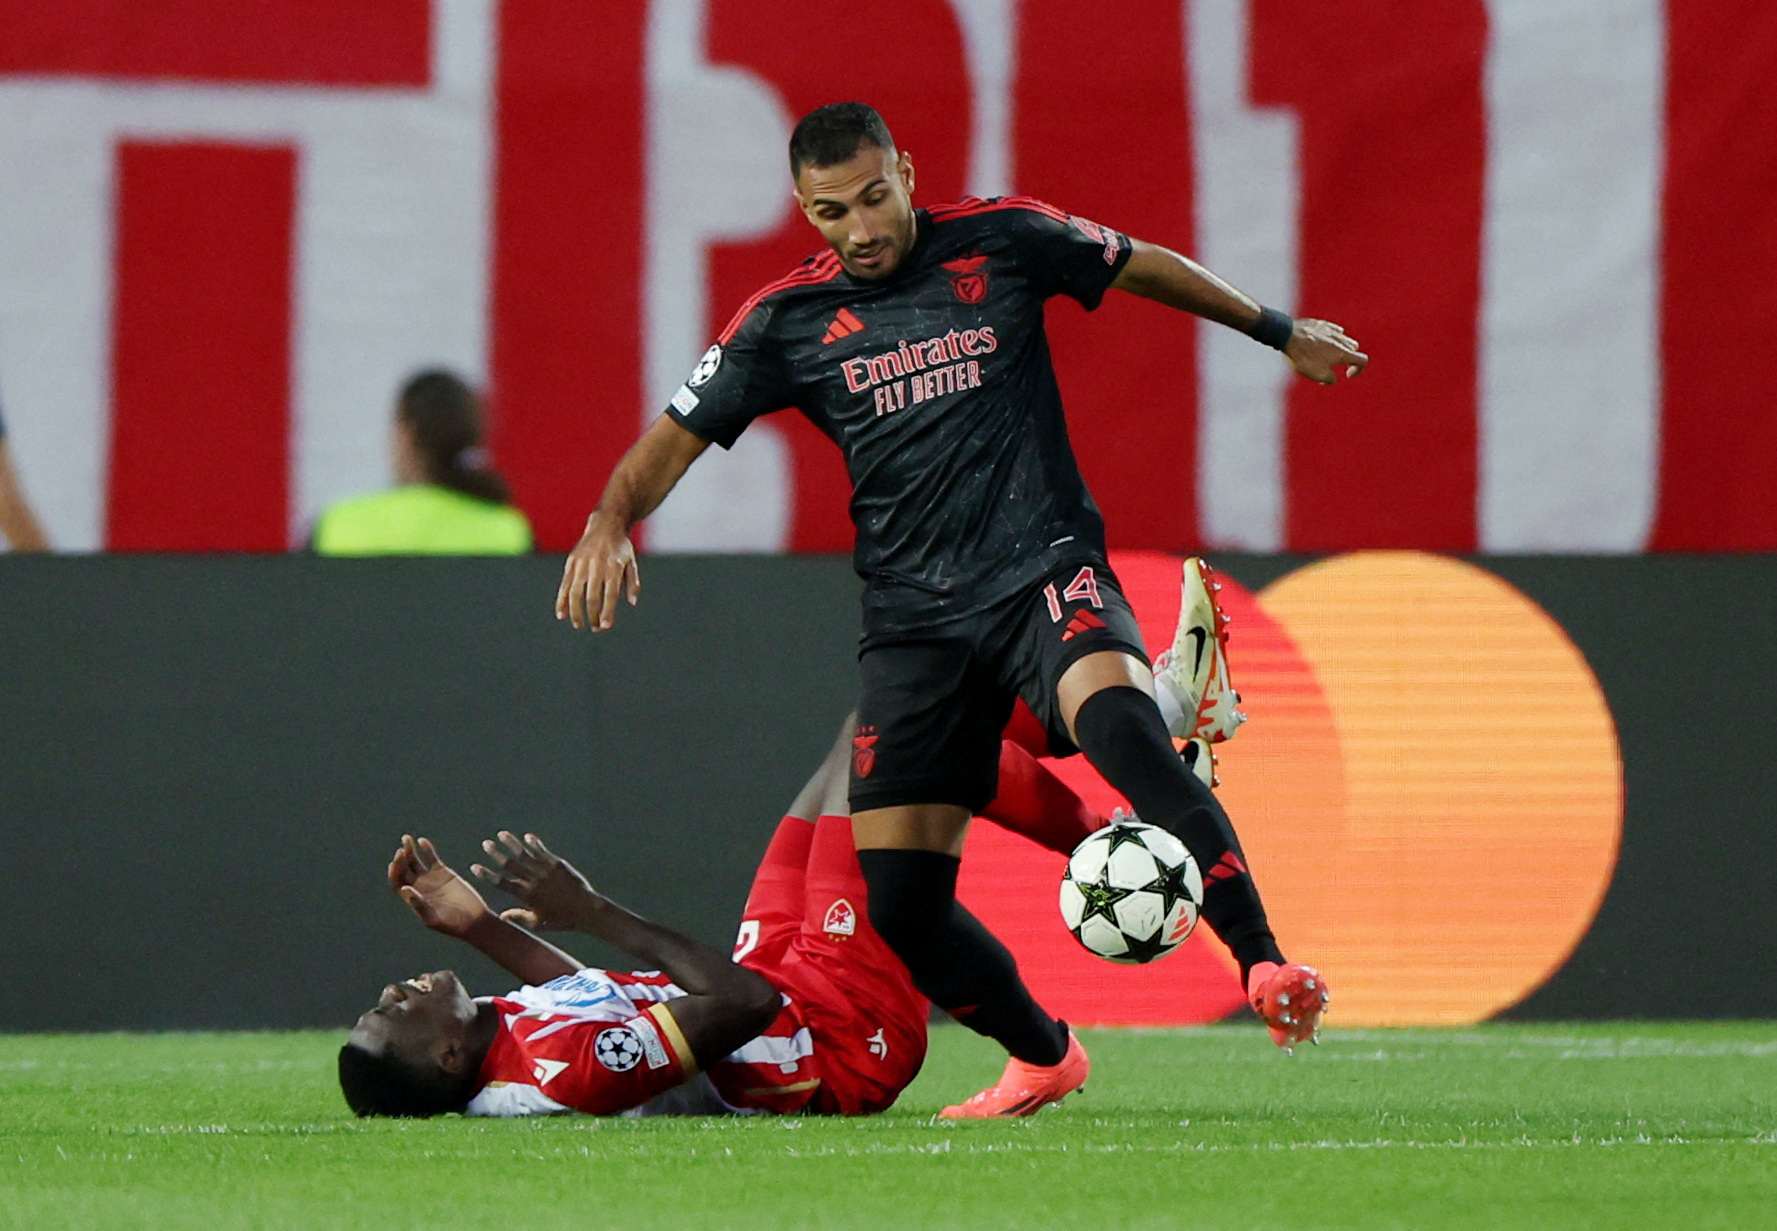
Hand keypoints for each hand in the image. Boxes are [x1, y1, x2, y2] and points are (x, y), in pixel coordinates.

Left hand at [388, 835, 492, 937]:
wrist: (472, 919)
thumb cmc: (451, 924)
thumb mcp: (433, 918)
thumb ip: (418, 904)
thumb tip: (404, 889)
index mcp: (412, 898)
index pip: (396, 882)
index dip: (394, 872)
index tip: (395, 862)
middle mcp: (418, 886)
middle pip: (404, 869)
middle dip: (400, 858)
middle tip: (401, 850)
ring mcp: (430, 878)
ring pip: (415, 861)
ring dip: (410, 850)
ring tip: (406, 839)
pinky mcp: (443, 872)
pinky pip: (432, 858)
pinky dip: (427, 849)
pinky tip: (422, 841)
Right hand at [472, 831, 601, 931]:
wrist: (586, 910)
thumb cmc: (561, 920)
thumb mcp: (537, 923)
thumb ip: (519, 917)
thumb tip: (502, 916)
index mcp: (526, 896)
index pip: (501, 883)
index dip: (486, 874)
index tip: (474, 866)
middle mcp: (533, 881)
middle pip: (510, 865)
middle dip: (496, 853)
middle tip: (485, 844)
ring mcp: (545, 871)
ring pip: (524, 855)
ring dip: (512, 843)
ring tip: (501, 834)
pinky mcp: (557, 864)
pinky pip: (542, 852)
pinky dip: (534, 844)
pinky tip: (526, 837)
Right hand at [556, 513, 638, 630]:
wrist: (605, 525)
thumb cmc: (621, 548)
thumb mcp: (632, 562)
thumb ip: (633, 583)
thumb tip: (632, 603)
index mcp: (614, 566)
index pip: (610, 594)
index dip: (608, 611)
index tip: (605, 626)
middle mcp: (597, 565)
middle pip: (593, 596)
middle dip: (593, 615)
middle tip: (596, 628)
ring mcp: (582, 563)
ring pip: (575, 592)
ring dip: (576, 612)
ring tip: (578, 625)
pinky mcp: (571, 562)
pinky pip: (564, 584)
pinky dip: (561, 600)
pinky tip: (561, 614)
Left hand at [1285, 319, 1367, 384]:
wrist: (1287, 336)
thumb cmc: (1303, 357)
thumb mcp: (1317, 375)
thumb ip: (1330, 378)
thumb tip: (1332, 377)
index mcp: (1343, 352)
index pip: (1363, 360)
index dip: (1359, 370)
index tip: (1346, 375)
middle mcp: (1340, 339)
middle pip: (1353, 348)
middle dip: (1348, 358)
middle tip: (1332, 365)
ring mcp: (1330, 329)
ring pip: (1343, 337)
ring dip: (1338, 347)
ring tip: (1323, 354)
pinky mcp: (1319, 323)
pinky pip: (1330, 330)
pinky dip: (1329, 337)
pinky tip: (1318, 342)